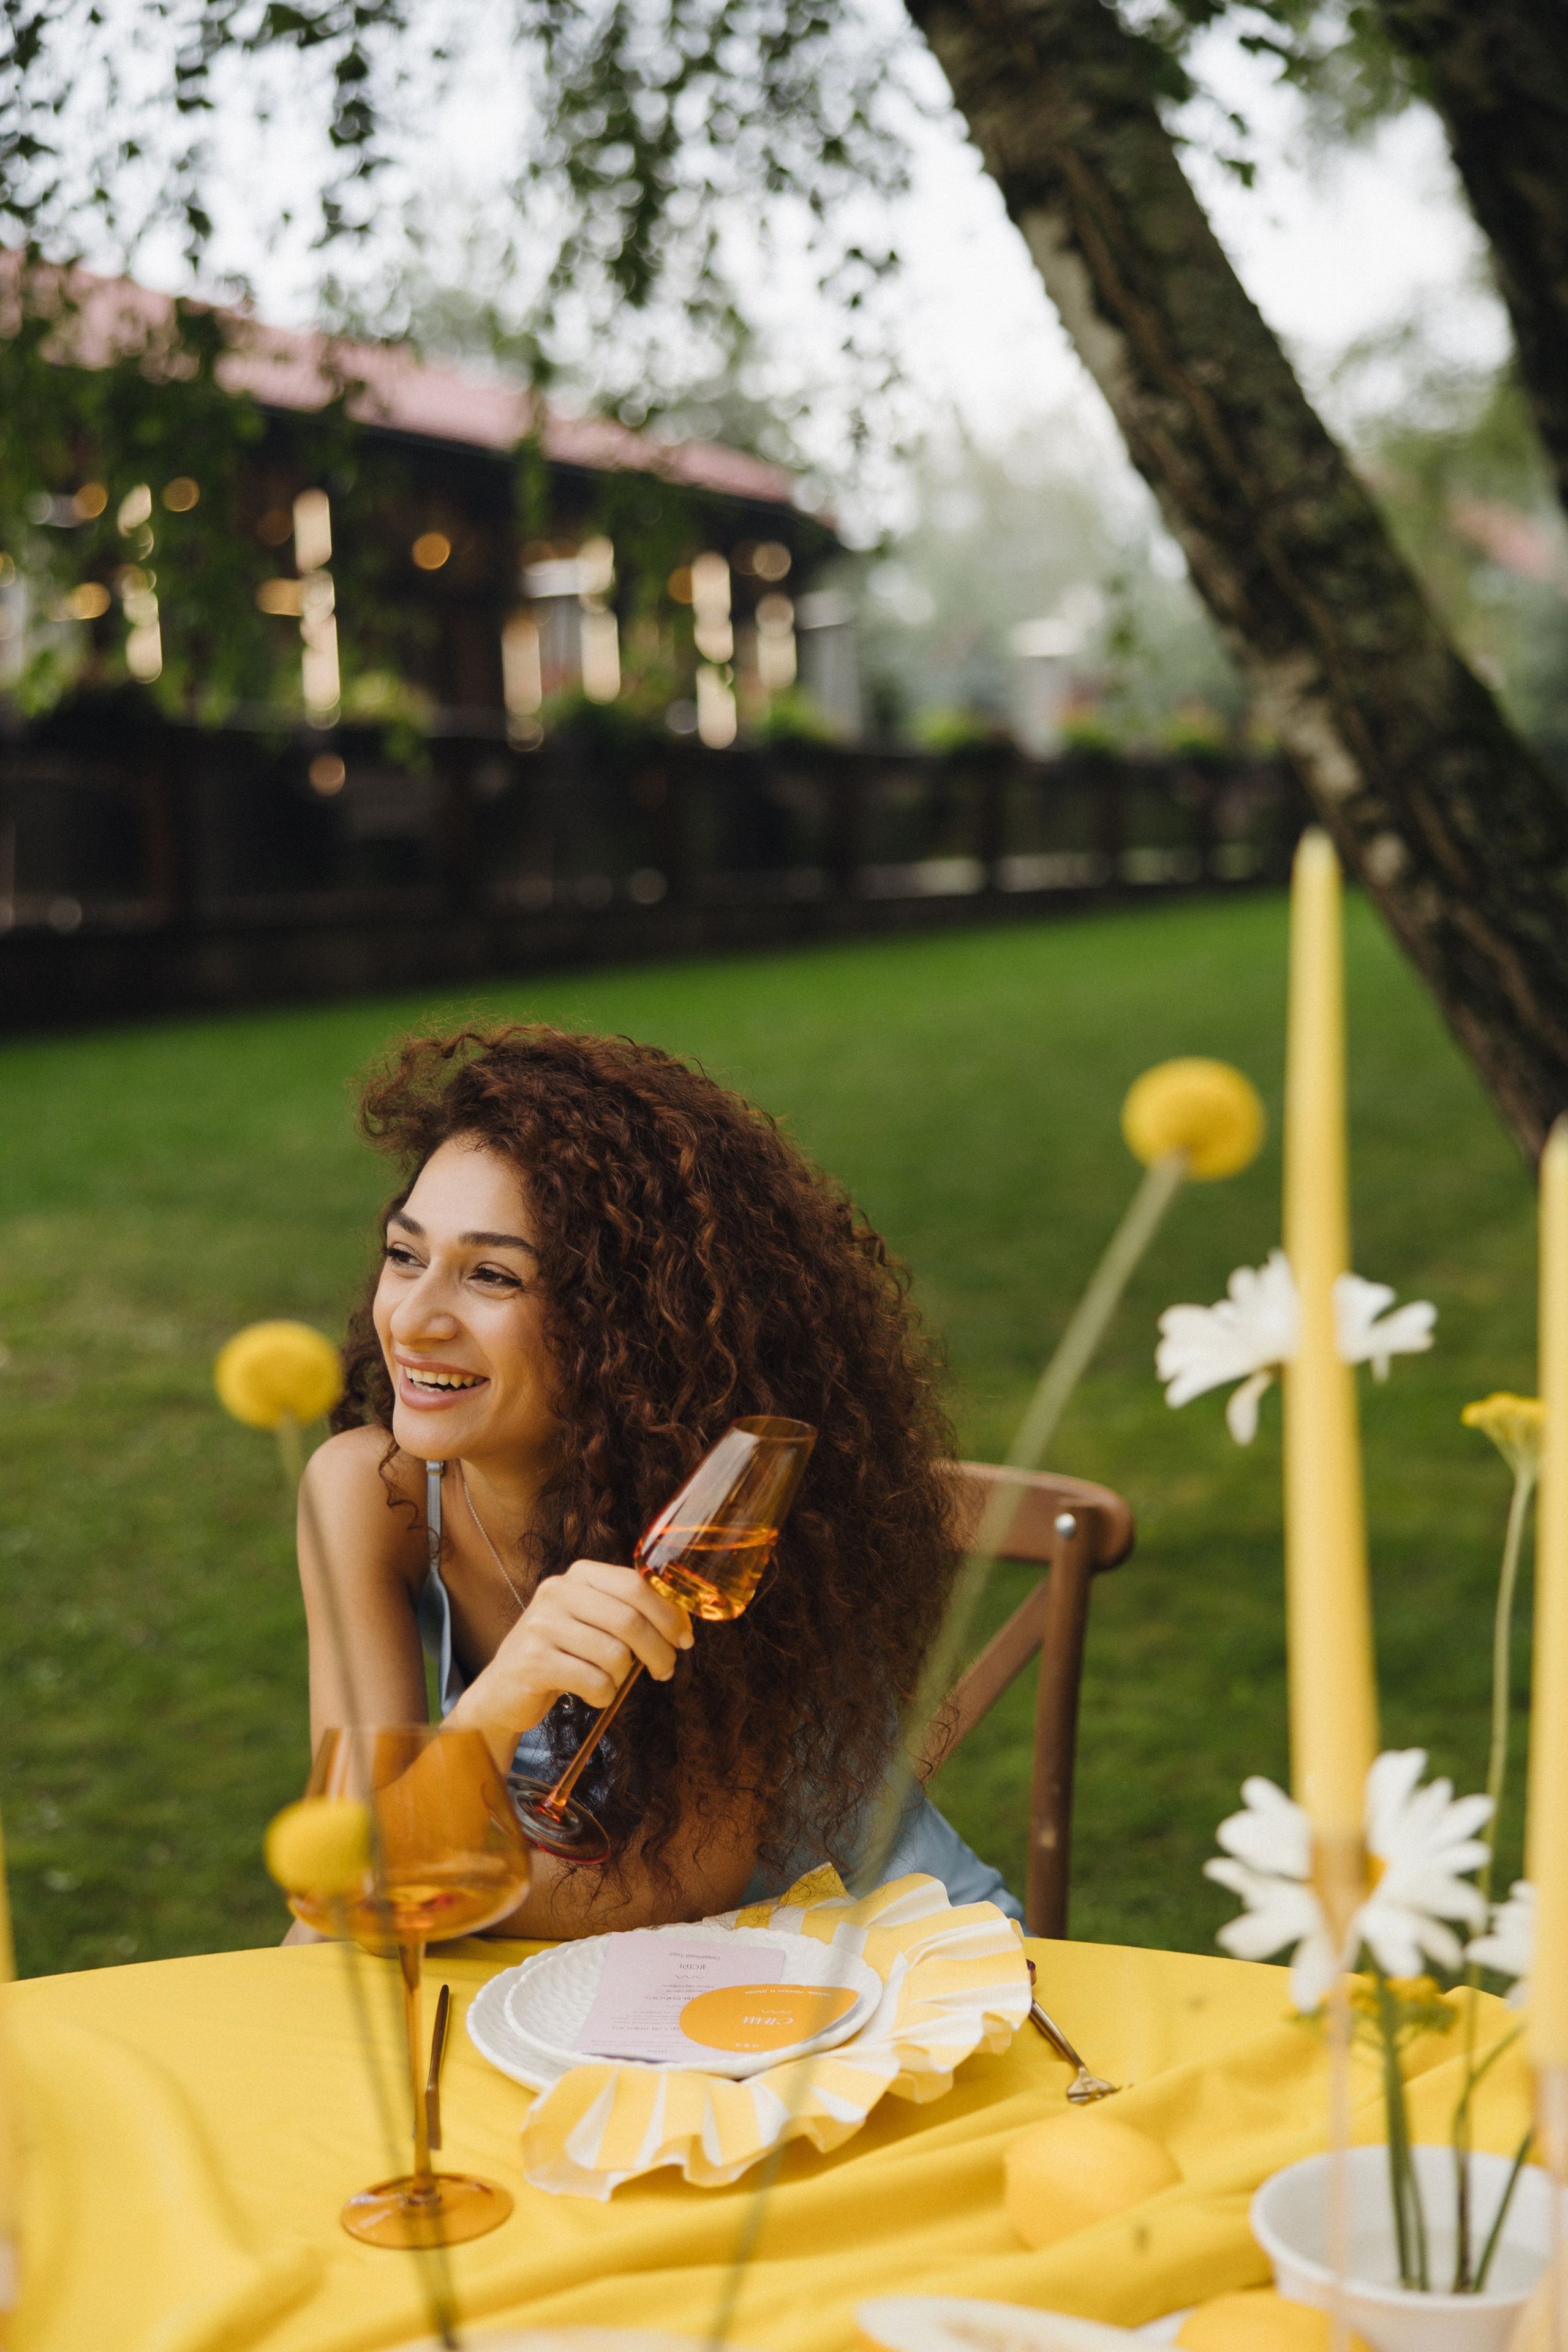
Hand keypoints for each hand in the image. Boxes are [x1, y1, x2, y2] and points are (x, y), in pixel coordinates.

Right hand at [461, 1559, 693, 1736]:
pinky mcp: (533, 1661)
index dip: (668, 1613)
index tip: (685, 1639)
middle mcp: (557, 1592)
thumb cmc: (561, 1655)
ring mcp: (541, 1625)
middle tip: (665, 1670)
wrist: (503, 1690)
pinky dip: (604, 1695)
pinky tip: (594, 1695)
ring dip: (624, 1678)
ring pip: (614, 1654)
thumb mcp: (592, 1621)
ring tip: (613, 1682)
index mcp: (578, 1574)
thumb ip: (628, 1612)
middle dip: (658, 1650)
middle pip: (630, 1620)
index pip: (636, 1584)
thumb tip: (683, 1625)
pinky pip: (594, 1681)